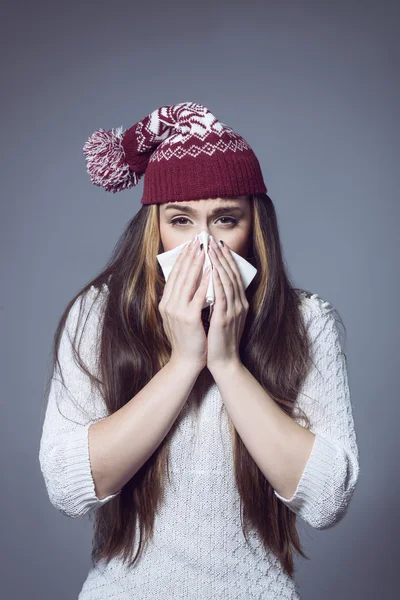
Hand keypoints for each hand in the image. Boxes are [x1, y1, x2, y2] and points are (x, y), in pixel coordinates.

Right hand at [158, 237, 209, 371]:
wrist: (186, 361)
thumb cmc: (188, 340)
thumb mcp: (179, 317)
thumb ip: (181, 301)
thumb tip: (189, 283)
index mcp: (166, 303)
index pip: (174, 276)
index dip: (182, 259)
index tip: (190, 245)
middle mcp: (168, 304)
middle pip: (180, 274)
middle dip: (189, 255)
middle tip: (198, 240)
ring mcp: (177, 310)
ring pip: (188, 281)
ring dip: (197, 263)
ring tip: (204, 249)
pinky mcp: (188, 317)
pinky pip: (198, 294)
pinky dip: (205, 280)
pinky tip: (211, 270)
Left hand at [206, 237, 248, 372]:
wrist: (224, 362)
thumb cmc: (220, 341)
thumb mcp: (223, 317)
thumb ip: (221, 302)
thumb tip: (211, 285)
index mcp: (239, 304)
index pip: (233, 276)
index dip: (227, 260)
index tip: (219, 246)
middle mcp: (239, 305)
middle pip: (232, 275)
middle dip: (222, 257)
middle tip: (213, 241)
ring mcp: (233, 311)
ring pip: (227, 282)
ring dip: (219, 264)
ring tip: (211, 249)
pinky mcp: (225, 318)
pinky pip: (222, 295)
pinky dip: (217, 281)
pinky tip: (212, 269)